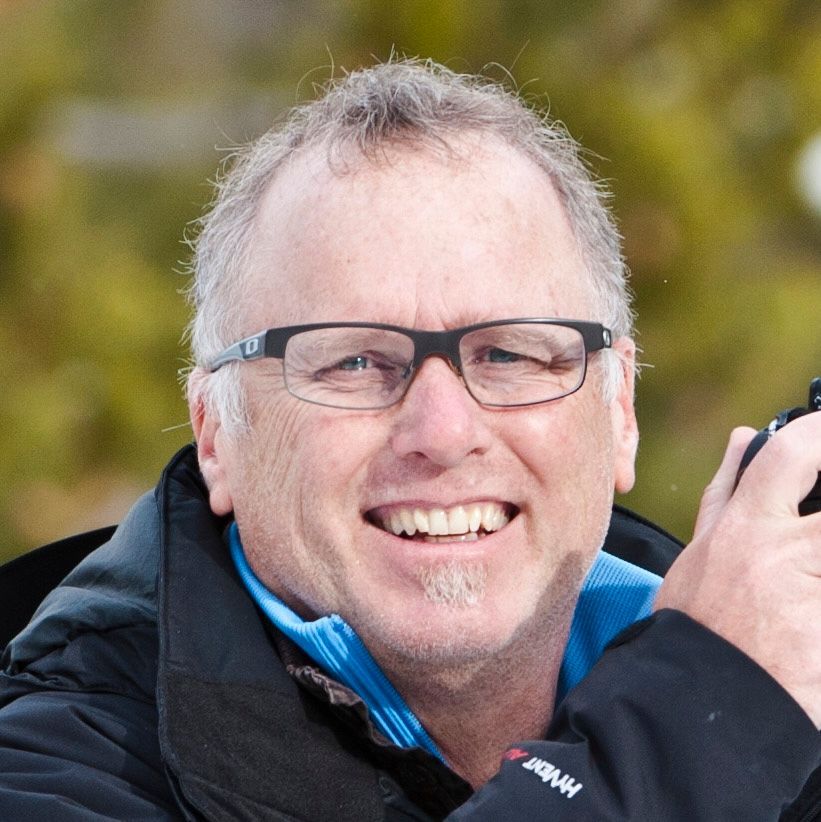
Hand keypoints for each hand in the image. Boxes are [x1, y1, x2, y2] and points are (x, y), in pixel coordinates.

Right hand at [655, 413, 820, 726]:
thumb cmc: (697, 622)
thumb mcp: (699, 551)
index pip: (793, 453)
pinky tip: (803, 599)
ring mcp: (815, 595)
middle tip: (812, 519)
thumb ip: (727, 490)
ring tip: (800, 565)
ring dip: (814, 555)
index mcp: (747, 528)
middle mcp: (786, 555)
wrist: (705, 702)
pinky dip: (818, 588)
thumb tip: (746, 436)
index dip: (819, 431)